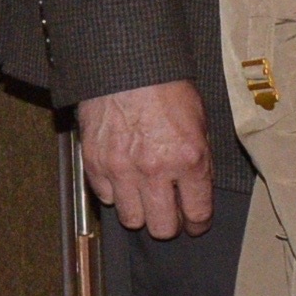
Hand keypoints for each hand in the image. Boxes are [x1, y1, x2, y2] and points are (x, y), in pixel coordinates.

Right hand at [77, 80, 214, 238]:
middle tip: (169, 215)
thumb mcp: (200, 123)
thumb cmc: (167, 90)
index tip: (195, 223)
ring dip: (140, 213)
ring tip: (145, 199)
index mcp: (189, 159)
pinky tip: (123, 180)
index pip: (197, 213)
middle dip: (169, 225)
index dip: (198, 223)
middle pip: (161, 227)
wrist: (127, 68)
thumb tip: (197, 190)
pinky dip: (114, 193)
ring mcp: (121, 169)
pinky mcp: (94, 164)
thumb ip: (199, 160)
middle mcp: (155, 170)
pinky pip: (105, 198)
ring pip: (131, 219)